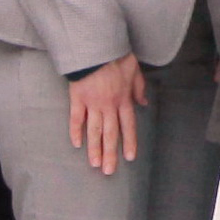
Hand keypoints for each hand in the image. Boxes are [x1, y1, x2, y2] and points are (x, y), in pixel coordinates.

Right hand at [67, 56, 146, 176]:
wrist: (95, 48)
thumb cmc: (116, 57)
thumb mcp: (134, 70)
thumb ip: (139, 89)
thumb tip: (144, 104)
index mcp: (123, 99)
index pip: (128, 126)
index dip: (128, 142)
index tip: (129, 157)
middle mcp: (109, 105)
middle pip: (110, 133)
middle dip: (110, 153)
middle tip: (108, 171)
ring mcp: (92, 103)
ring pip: (94, 130)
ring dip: (94, 148)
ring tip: (94, 164)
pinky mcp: (77, 98)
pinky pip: (76, 118)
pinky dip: (75, 131)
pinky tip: (76, 144)